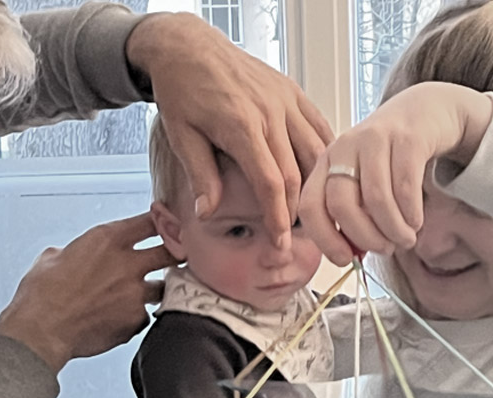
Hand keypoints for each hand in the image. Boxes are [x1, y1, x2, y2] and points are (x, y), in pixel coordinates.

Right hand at [0, 213, 175, 372]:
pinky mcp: (135, 321)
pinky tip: (121, 318)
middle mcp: (128, 264)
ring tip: (143, 293)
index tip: (167, 225)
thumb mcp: (52, 258)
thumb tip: (71, 256)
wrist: (40, 331)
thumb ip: (74, 252)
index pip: (151, 221)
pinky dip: (136, 316)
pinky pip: (145, 315)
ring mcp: (135, 294)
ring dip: (155, 289)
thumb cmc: (40, 295)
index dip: (163, 222)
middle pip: (171, 252)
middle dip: (175, 254)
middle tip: (175, 257)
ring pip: (162, 287)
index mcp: (107, 240)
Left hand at [127, 12, 332, 244]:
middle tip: (296, 237)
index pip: (270, 182)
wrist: (188, 47)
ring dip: (317, 183)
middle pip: (297, 172)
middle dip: (299, 210)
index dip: (278, 217)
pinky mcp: (291, 91)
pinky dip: (324, 152)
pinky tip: (322, 173)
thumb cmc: (181, 90)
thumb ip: (201, 176)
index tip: (280, 242)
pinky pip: (318, 125)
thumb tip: (208, 214)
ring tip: (314, 211)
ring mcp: (285, 99)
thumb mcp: (181, 136)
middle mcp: (271, 112)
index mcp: (242, 126)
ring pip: (315, 150)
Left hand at [299, 82, 492, 265]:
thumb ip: (351, 214)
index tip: (343, 259)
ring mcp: (373, 140)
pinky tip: (415, 222)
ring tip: (404, 239)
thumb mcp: (360, 181)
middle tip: (384, 250)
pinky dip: (411, 214)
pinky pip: (406, 187)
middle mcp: (342, 149)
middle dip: (364, 238)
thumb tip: (350, 255)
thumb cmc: (386, 159)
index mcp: (323, 164)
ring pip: (376, 199)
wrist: (423, 111)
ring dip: (392, 230)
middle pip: (341, 205)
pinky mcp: (407, 138)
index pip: (310, 206)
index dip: (324, 239)